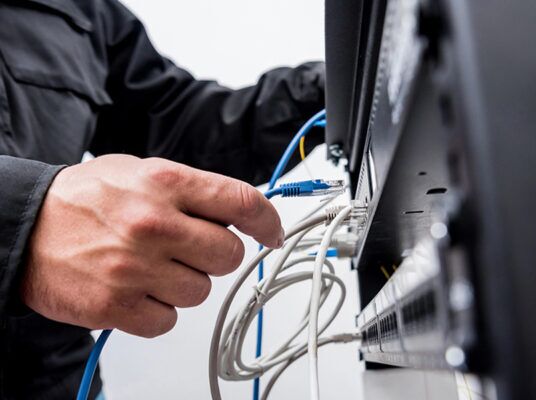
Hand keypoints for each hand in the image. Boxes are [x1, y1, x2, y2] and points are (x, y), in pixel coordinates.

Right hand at [21, 155, 283, 337]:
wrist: (25, 226)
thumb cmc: (86, 198)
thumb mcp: (142, 172)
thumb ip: (193, 191)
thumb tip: (240, 212)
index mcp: (166, 183)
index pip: (242, 202)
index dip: (267, 221)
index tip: (271, 233)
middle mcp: (154, 224)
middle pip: (229, 255)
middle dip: (216, 255)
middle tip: (190, 248)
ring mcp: (135, 267)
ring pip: (201, 291)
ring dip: (184, 283)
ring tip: (151, 265)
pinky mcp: (116, 306)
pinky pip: (168, 320)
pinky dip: (158, 309)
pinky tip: (136, 288)